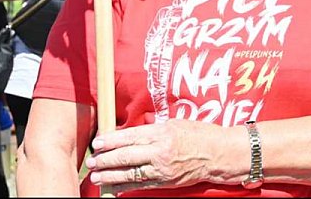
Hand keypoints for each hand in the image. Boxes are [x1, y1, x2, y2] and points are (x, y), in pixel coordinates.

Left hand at [87, 119, 247, 189]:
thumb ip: (154, 129)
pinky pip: (141, 185)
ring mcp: (162, 168)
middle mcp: (160, 151)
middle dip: (106, 159)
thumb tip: (132, 134)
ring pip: (130, 173)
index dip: (111, 140)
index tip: (98, 142)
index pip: (130, 136)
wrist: (219, 154)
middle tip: (92, 161)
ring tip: (96, 177)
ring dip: (110, 175)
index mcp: (162, 132)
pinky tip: (113, 187)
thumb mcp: (176, 123)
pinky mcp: (165, 182)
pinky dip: (125, 186)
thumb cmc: (199, 134)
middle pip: (126, 155)